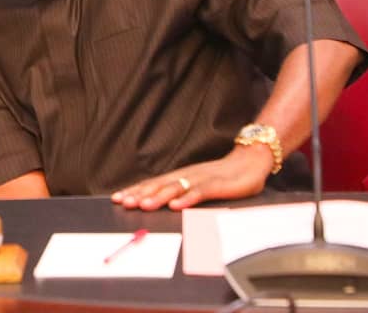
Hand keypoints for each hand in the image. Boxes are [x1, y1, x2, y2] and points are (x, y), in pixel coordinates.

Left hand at [109, 144, 273, 210]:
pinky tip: (177, 205)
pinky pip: (200, 192)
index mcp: (180, 176)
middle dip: (140, 194)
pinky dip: (187, 199)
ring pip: (176, 188)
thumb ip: (180, 191)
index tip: (117, 199)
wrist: (250, 160)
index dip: (135, 191)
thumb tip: (159, 202)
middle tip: (124, 202)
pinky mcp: (217, 185)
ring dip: (159, 197)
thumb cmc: (222, 176)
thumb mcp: (197, 184)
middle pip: (159, 185)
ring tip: (144, 205)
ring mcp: (201, 179)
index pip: (153, 184)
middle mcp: (186, 176)